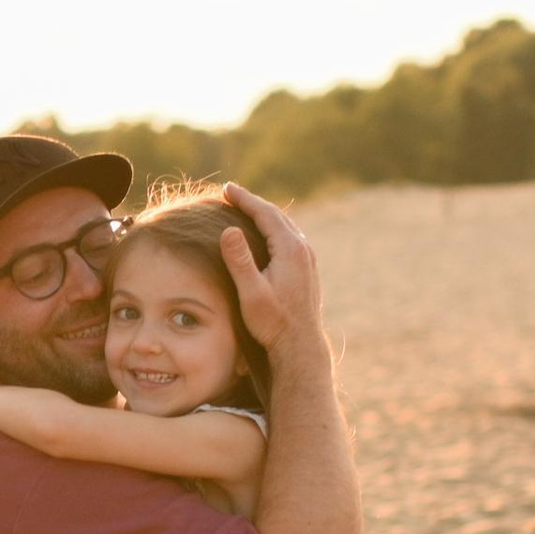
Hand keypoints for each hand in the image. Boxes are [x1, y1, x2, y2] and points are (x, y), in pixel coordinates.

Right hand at [218, 182, 326, 356]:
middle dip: (253, 202)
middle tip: (231, 193)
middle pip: (276, 215)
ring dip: (264, 214)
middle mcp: (303, 249)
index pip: (265, 213)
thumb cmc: (273, 322)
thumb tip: (229, 229)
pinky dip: (273, 227)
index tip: (226, 188)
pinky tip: (264, 233)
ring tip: (245, 207)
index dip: (244, 199)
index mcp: (290, 249)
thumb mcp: (251, 293)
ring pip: (285, 226)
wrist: (300, 345)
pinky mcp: (308, 268)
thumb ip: (240, 261)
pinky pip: (289, 237)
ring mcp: (308, 259)